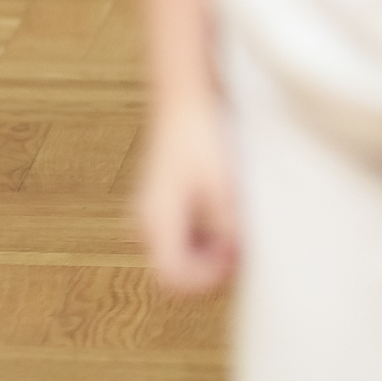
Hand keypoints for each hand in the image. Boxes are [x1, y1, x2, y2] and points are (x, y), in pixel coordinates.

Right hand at [133, 95, 236, 293]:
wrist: (185, 101)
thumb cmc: (203, 140)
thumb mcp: (224, 189)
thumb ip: (228, 230)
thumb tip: (235, 259)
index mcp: (156, 219)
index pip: (172, 278)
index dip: (206, 279)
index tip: (232, 256)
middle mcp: (144, 220)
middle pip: (173, 272)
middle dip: (208, 268)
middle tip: (236, 243)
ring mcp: (149, 213)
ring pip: (176, 257)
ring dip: (207, 254)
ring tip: (231, 227)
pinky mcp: (160, 205)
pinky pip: (178, 240)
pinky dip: (202, 239)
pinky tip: (220, 216)